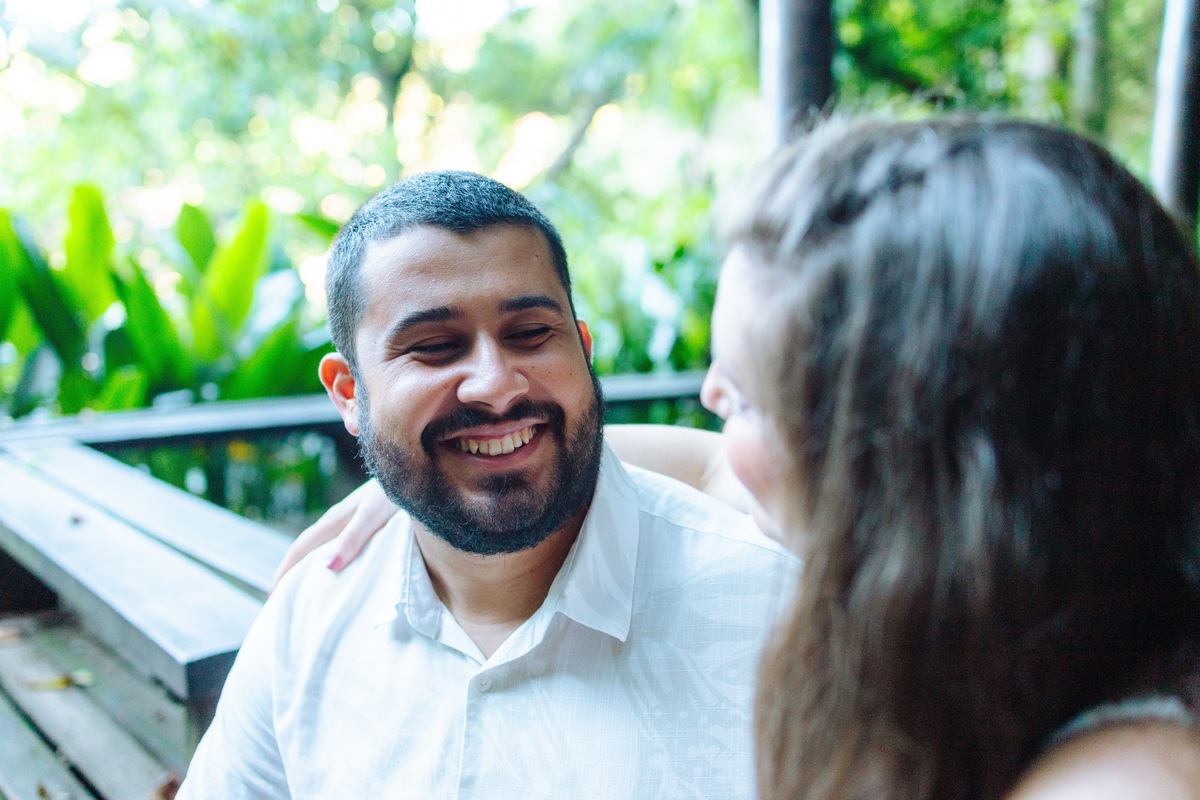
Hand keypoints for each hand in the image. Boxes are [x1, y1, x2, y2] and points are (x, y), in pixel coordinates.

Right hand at [270, 479, 397, 591]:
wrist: (413, 471)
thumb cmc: (393, 492)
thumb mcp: (372, 516)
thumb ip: (352, 538)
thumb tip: (328, 567)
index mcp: (335, 520)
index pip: (301, 547)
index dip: (285, 570)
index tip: (274, 595)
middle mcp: (339, 520)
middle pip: (308, 549)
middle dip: (293, 572)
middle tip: (285, 600)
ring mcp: (352, 520)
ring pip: (324, 547)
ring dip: (313, 567)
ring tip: (310, 591)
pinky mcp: (366, 521)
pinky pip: (341, 545)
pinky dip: (334, 561)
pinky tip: (342, 571)